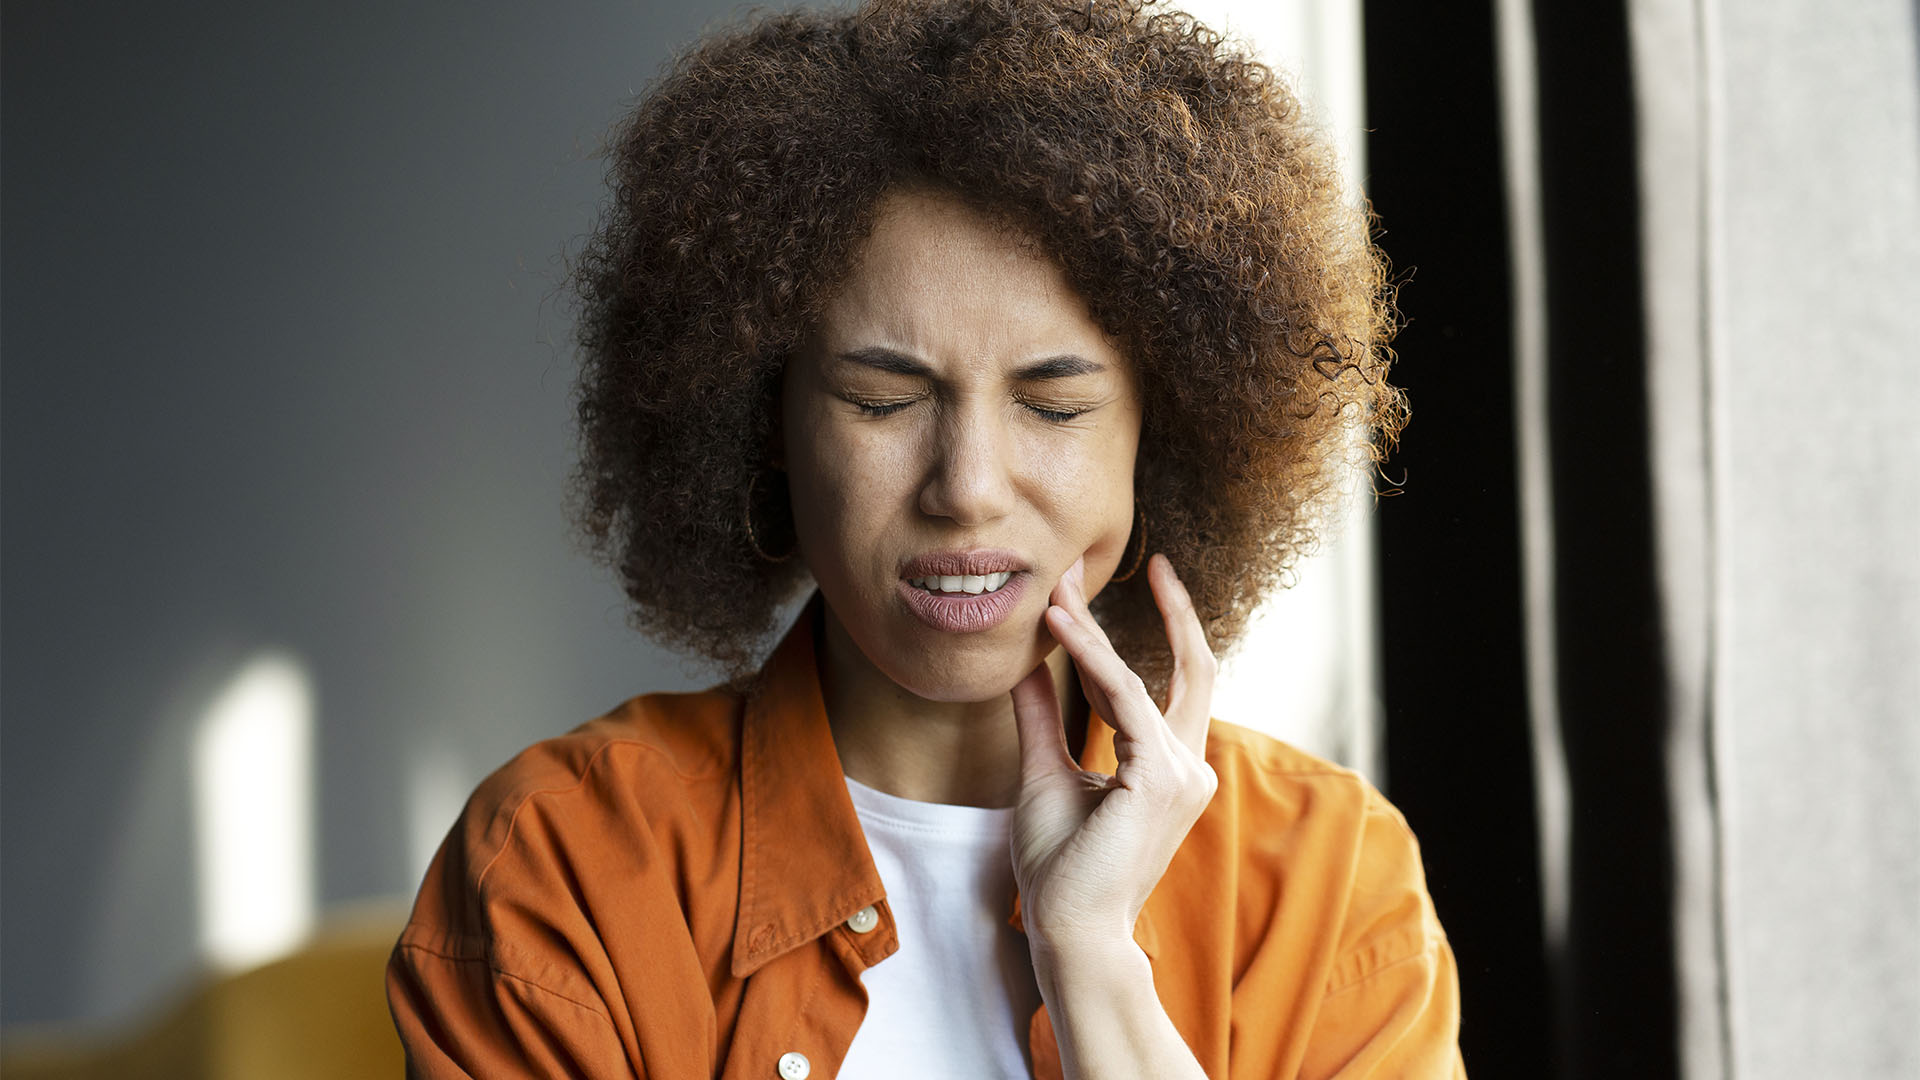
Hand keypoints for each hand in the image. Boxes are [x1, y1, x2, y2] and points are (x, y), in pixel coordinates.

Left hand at [1008, 552, 1219, 953]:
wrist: (1067, 928)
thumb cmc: (1060, 867)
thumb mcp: (1045, 773)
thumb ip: (1042, 718)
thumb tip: (1025, 666)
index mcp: (1170, 767)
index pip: (1161, 685)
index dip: (1128, 635)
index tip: (1089, 593)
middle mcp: (1190, 766)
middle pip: (1193, 668)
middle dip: (1174, 610)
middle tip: (1145, 559)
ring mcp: (1182, 773)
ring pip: (1137, 677)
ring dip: (1091, 631)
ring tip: (1050, 593)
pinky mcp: (1160, 778)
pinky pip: (1123, 699)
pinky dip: (1088, 658)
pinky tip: (1054, 628)